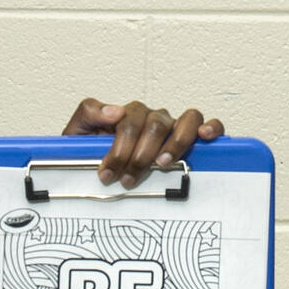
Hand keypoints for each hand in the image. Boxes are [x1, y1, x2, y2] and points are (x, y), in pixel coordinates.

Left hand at [63, 98, 224, 186]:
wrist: (94, 170)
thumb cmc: (93, 155)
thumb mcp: (77, 134)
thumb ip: (88, 114)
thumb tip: (115, 110)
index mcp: (128, 115)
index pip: (129, 120)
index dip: (119, 148)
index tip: (107, 173)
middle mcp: (152, 118)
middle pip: (155, 124)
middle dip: (140, 154)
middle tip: (128, 178)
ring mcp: (173, 126)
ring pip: (185, 120)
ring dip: (174, 143)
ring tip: (161, 164)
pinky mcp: (191, 138)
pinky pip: (205, 124)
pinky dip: (210, 126)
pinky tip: (205, 137)